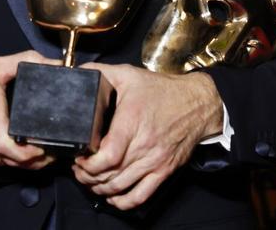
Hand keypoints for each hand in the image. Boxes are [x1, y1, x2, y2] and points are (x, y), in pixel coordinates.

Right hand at [0, 50, 58, 168]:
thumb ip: (28, 61)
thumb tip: (56, 63)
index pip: (9, 146)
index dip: (28, 153)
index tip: (44, 149)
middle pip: (7, 158)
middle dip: (29, 159)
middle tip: (45, 153)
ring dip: (13, 161)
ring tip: (29, 153)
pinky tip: (5, 151)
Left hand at [72, 64, 223, 209]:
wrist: (197, 104)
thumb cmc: (163, 90)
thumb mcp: (129, 74)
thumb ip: (101, 73)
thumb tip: (78, 73)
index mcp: (132, 121)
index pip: (107, 156)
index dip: (88, 164)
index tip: (78, 158)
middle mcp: (144, 145)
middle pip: (109, 174)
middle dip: (87, 176)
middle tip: (79, 170)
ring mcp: (154, 161)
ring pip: (121, 187)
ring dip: (100, 188)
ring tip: (90, 180)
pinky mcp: (163, 171)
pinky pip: (141, 196)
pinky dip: (123, 201)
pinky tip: (112, 196)